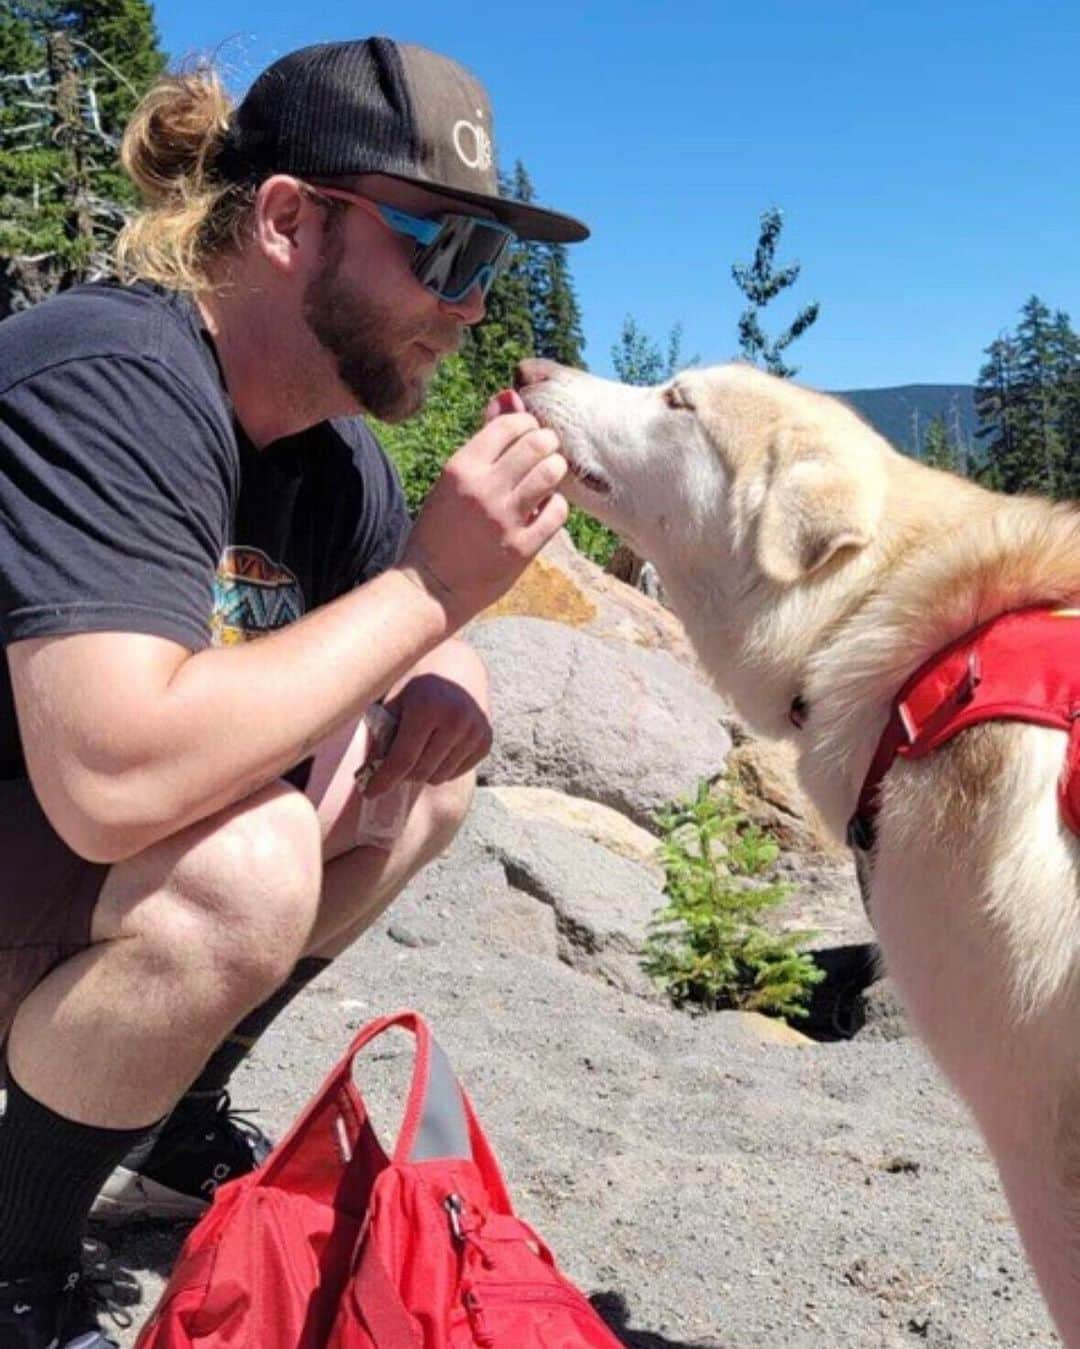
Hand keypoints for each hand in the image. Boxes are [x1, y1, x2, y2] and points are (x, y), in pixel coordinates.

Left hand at [363, 639, 491, 796]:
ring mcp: (475, 731)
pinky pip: (457, 772)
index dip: (383, 780)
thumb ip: (382, 734)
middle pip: (421, 772)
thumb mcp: (395, 701)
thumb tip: (368, 774)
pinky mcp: (486, 741)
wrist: (457, 668)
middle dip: (402, 775)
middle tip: (392, 766)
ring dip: (423, 772)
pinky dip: (442, 768)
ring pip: (439, 776)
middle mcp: (456, 719)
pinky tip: (437, 747)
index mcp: (428, 707)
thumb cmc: (417, 687)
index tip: (368, 793)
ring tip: (417, 751)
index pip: (403, 759)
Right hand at [398, 388, 568, 627]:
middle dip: (547, 443)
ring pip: (552, 472)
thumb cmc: (440, 528)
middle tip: (546, 453)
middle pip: (538, 443)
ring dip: (555, 470)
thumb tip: (509, 396)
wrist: (431, 587)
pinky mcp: (522, 548)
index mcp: (461, 467)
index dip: (527, 424)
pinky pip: (557, 511)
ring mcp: (505, 519)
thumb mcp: (452, 481)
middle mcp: (484, 489)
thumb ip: (484, 442)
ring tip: (547, 477)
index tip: (528, 435)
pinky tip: (544, 509)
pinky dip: (555, 506)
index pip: (511, 424)